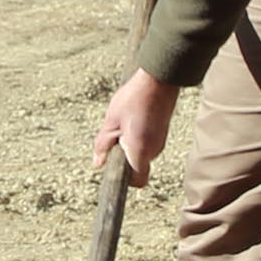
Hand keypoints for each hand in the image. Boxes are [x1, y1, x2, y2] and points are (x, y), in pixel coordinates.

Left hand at [95, 69, 180, 184]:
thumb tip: (98, 163)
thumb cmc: (134, 98)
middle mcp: (154, 150)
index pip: (137, 181)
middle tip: (115, 135)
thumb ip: (103, 146)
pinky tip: (133, 118)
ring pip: (142, 153)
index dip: (125, 179)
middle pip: (138, 166)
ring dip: (130, 145)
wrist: (159, 79)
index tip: (114, 168)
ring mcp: (161, 141)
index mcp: (140, 151)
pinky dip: (138, 137)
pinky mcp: (162, 132)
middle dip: (124, 156)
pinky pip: (147, 143)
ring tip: (124, 122)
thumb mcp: (111, 122)